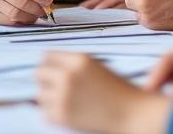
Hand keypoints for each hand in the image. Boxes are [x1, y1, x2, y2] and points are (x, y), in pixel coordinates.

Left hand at [36, 52, 172, 133]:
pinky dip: (53, 114)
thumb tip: (49, 69)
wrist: (133, 114)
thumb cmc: (119, 91)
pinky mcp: (62, 116)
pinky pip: (45, 113)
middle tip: (56, 89)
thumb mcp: (95, 68)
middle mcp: (68, 75)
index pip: (47, 56)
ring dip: (49, 99)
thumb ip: (72, 66)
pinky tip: (69, 113)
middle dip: (46, 81)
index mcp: (78, 60)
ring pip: (40, 94)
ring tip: (66, 102)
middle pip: (39, 73)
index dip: (49, 65)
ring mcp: (63, 96)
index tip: (52, 72)